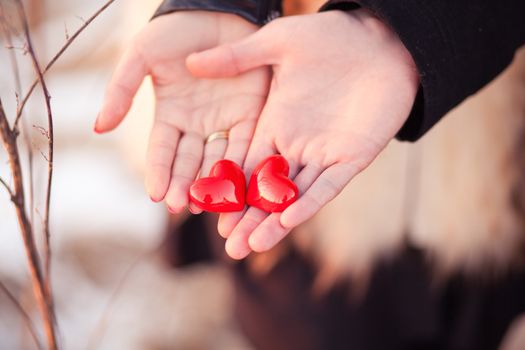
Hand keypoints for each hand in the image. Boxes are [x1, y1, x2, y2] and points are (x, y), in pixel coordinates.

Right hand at [96, 11, 269, 212]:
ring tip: (209, 204)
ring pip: (217, 161)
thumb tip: (98, 128)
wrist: (217, 11)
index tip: (156, 194)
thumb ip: (121, 90)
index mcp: (169, 116)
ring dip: (213, 184)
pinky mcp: (249, 116)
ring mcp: (223, 123)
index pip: (161, 152)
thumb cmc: (175, 32)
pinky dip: (242, 165)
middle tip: (182, 206)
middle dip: (185, 186)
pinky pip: (245, 144)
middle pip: (189, 164)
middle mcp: (196, 127)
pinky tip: (239, 184)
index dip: (159, 172)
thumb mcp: (142, 56)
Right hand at [187, 10, 418, 258]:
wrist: (378, 39)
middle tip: (229, 249)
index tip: (206, 210)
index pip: (244, 165)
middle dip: (249, 219)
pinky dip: (309, 202)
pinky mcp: (352, 156)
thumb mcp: (278, 43)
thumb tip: (191, 62)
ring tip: (253, 246)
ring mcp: (323, 153)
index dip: (228, 189)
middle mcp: (295, 145)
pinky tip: (289, 220)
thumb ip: (237, 58)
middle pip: (266, 190)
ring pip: (295, 195)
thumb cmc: (328, 36)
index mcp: (273, 125)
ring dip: (275, 221)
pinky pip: (328, 185)